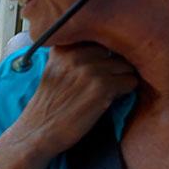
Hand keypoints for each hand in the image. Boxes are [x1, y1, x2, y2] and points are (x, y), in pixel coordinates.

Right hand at [0, 43, 138, 168]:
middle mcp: (76, 53)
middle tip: (104, 84)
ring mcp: (90, 69)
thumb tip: (103, 49)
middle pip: (114, 51)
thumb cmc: (49, 105)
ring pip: (125, 66)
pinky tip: (109, 100)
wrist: (37, 132)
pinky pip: (130, 82)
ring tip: (106, 93)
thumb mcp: (54, 70)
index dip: (102, 55)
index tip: (99, 67)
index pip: (98, 37)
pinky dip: (125, 92)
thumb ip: (72, 55)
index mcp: (63, 47)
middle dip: (113, 66)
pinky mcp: (102, 87)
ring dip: (121, 79)